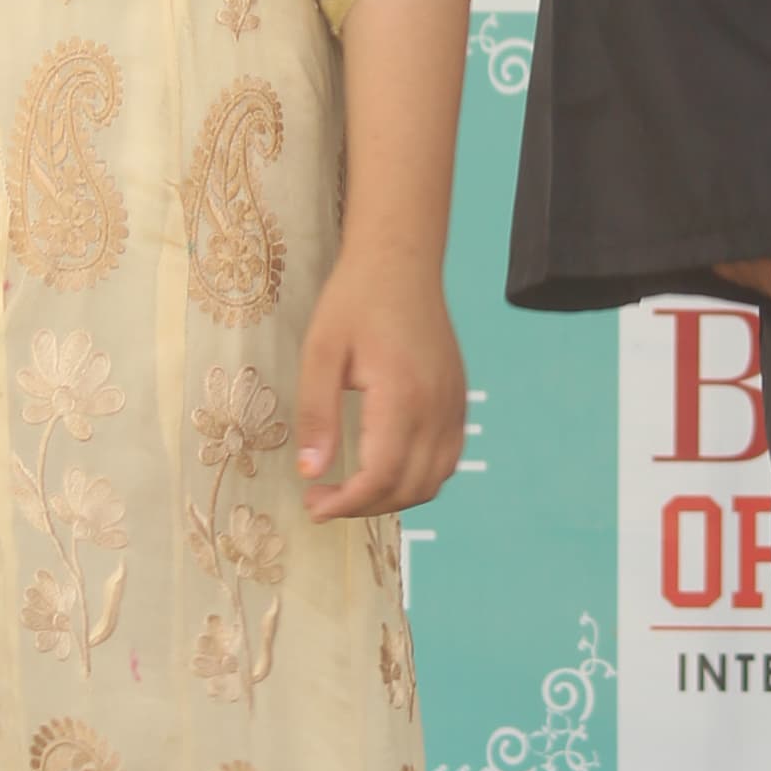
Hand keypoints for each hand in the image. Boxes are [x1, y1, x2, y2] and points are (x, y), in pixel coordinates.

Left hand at [296, 244, 466, 521]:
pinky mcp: (458, 402)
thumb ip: (316, 414)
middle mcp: (436, 407)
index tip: (314, 506)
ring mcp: (454, 406)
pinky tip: (385, 469)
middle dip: (365, 507)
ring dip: (393, 498)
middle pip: (410, 487)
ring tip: (352, 490)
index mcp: (401, 395)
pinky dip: (418, 479)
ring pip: (434, 481)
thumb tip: (312, 471)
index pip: (382, 475)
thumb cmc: (355, 301)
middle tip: (324, 500)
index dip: (348, 503)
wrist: (400, 264)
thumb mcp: (320, 352)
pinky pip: (447, 459)